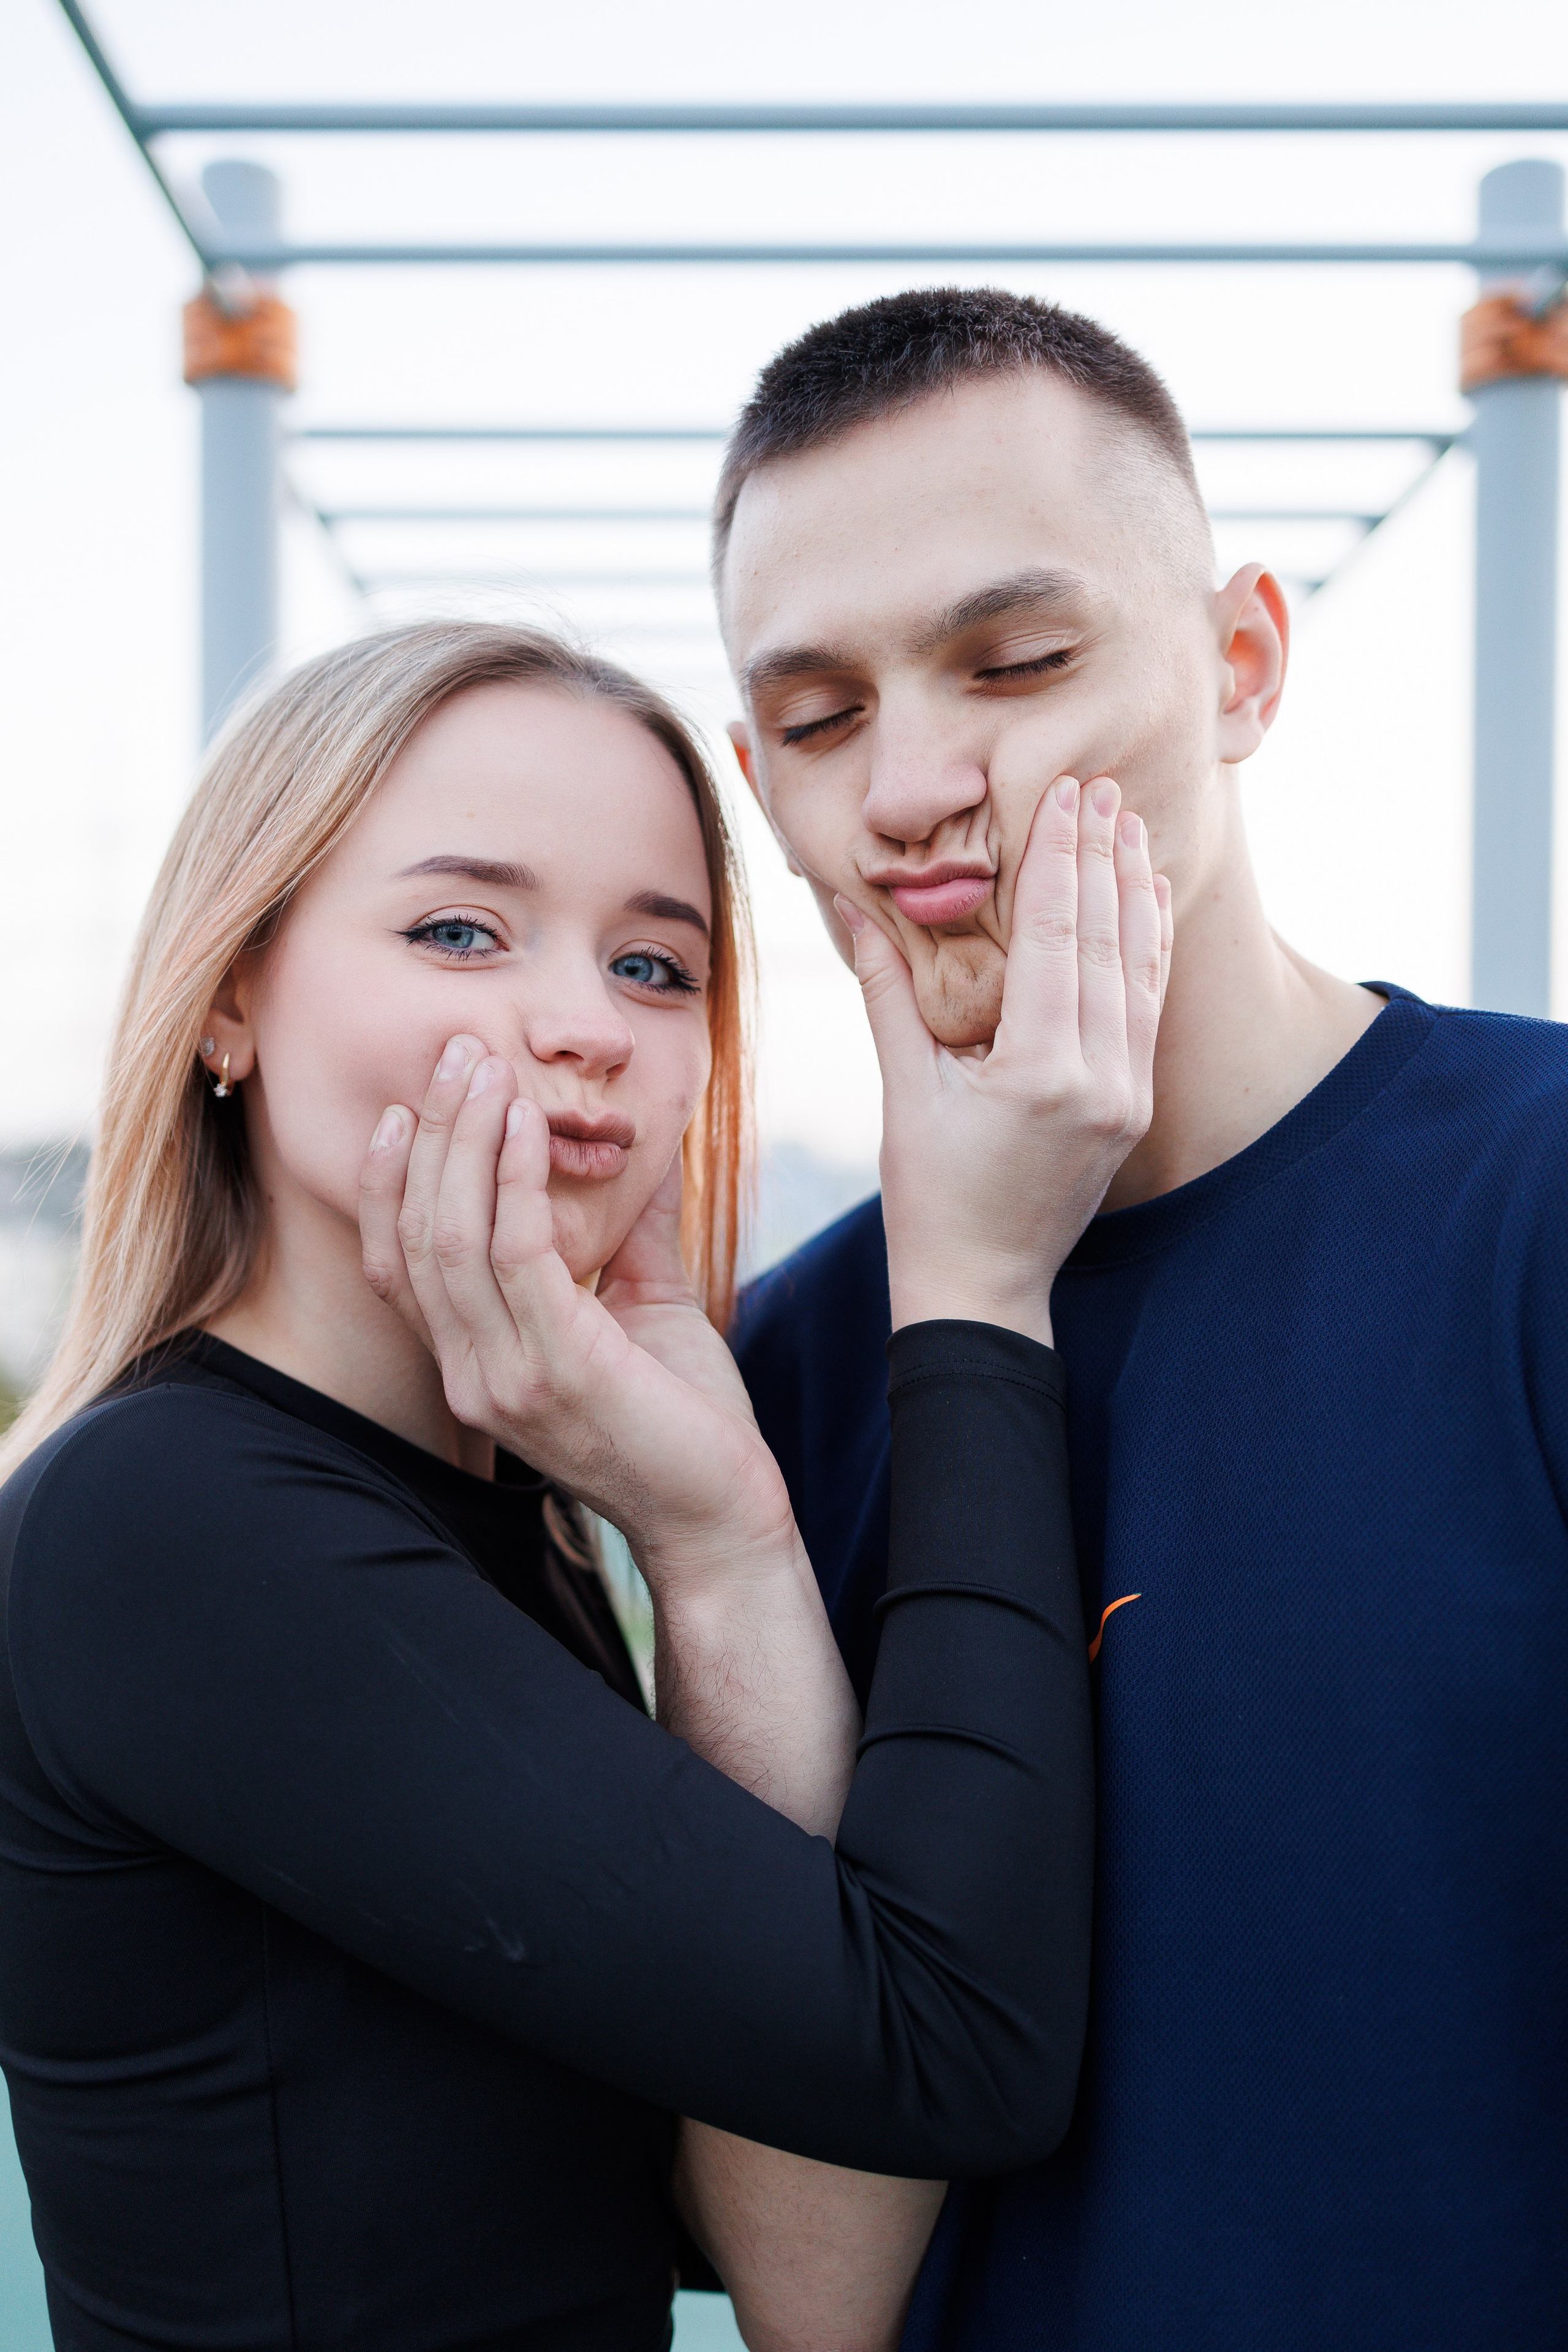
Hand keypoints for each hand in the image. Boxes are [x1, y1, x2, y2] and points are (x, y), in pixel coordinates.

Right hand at [358, 1041, 792, 1587]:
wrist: (723, 1512)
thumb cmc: (686, 1418)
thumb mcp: (646, 1307)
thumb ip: (631, 1233)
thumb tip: (644, 1151)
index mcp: (475, 1363)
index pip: (397, 1263)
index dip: (389, 1181)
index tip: (405, 1107)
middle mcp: (472, 1372)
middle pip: (417, 1233)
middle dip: (431, 1134)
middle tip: (456, 1054)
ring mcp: (507, 1376)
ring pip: (453, 1236)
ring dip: (467, 1142)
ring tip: (486, 1069)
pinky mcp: (559, 1369)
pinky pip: (519, 1255)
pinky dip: (518, 1181)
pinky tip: (532, 1126)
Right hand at [840, 775, 1170, 1347]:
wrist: (984, 1286)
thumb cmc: (930, 1198)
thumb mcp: (904, 1092)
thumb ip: (887, 991)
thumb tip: (848, 905)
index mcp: (1038, 1072)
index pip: (1053, 937)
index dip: (1058, 858)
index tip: (1064, 793)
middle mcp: (1098, 1079)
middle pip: (1104, 941)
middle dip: (1101, 857)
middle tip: (1101, 784)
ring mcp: (1126, 1094)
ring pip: (1139, 969)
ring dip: (1133, 891)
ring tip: (1129, 823)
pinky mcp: (1135, 1106)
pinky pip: (1148, 1008)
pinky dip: (1148, 948)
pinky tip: (1146, 899)